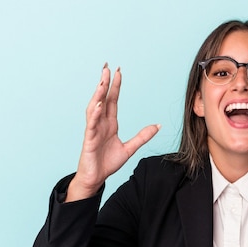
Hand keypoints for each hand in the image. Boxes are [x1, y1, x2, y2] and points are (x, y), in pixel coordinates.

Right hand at [67, 64, 159, 201]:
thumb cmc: (107, 162)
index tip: (119, 71)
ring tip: (102, 81)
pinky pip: (92, 124)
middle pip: (102, 99)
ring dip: (97, 94)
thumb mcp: (130, 148)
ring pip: (94, 108)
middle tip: (107, 67)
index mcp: (109, 123)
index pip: (112, 100)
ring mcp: (93, 130)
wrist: (96, 178)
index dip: (115, 86)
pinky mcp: (89, 140)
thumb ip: (143, 136)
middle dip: (104, 83)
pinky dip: (95, 114)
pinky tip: (99, 104)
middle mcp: (100, 123)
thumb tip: (157, 126)